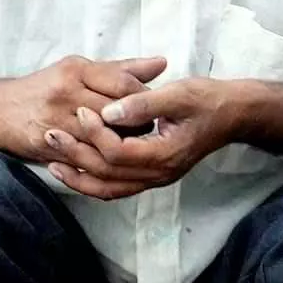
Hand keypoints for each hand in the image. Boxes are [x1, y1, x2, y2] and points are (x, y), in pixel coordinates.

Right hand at [0, 58, 170, 194]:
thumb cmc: (41, 89)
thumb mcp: (77, 70)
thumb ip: (120, 69)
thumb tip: (161, 63)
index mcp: (76, 71)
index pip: (123, 83)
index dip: (143, 98)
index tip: (152, 106)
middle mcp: (66, 93)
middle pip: (117, 111)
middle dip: (138, 123)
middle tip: (147, 129)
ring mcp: (57, 120)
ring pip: (104, 137)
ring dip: (122, 144)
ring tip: (130, 144)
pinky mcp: (49, 144)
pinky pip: (85, 156)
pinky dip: (102, 158)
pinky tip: (110, 159)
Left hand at [48, 74, 242, 200]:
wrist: (232, 115)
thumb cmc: (207, 100)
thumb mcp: (178, 94)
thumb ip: (142, 103)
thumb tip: (108, 111)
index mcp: (165, 154)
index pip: (119, 152)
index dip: (95, 133)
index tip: (82, 109)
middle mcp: (159, 174)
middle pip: (108, 174)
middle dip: (76, 154)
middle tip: (51, 134)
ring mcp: (155, 179)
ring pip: (108, 189)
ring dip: (78, 176)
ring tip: (51, 160)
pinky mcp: (151, 176)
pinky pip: (116, 188)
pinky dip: (92, 183)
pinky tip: (73, 171)